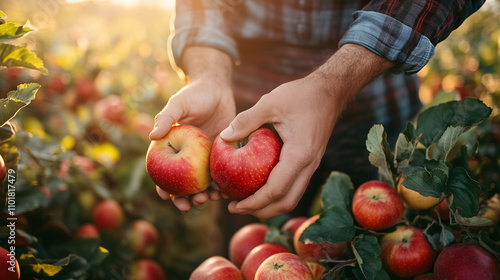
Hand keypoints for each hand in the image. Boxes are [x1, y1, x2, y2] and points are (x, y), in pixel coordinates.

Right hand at [150, 46, 235, 210]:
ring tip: (211, 198)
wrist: (217, 89)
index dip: (163, 188)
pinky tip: (227, 190)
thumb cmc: (194, 94)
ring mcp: (205, 158)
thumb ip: (166, 118)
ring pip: (203, 183)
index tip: (167, 197)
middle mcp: (187, 157)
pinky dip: (223, 183)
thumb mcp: (178, 104)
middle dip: (187, 198)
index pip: (164, 173)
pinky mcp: (221, 155)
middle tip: (195, 203)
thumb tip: (152, 136)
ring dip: (205, 195)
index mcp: (172, 148)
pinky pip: (221, 173)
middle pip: (184, 185)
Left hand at [220, 44, 393, 218]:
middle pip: (286, 202)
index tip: (234, 205)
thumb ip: (246, 120)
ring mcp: (312, 165)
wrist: (330, 91)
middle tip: (236, 207)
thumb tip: (224, 137)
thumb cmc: (302, 95)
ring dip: (270, 204)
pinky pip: (294, 185)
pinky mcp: (310, 161)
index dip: (253, 202)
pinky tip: (259, 184)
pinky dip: (276, 192)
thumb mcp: (271, 102)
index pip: (276, 190)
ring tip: (246, 201)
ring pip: (292, 196)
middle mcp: (309, 165)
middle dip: (260, 210)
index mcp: (300, 155)